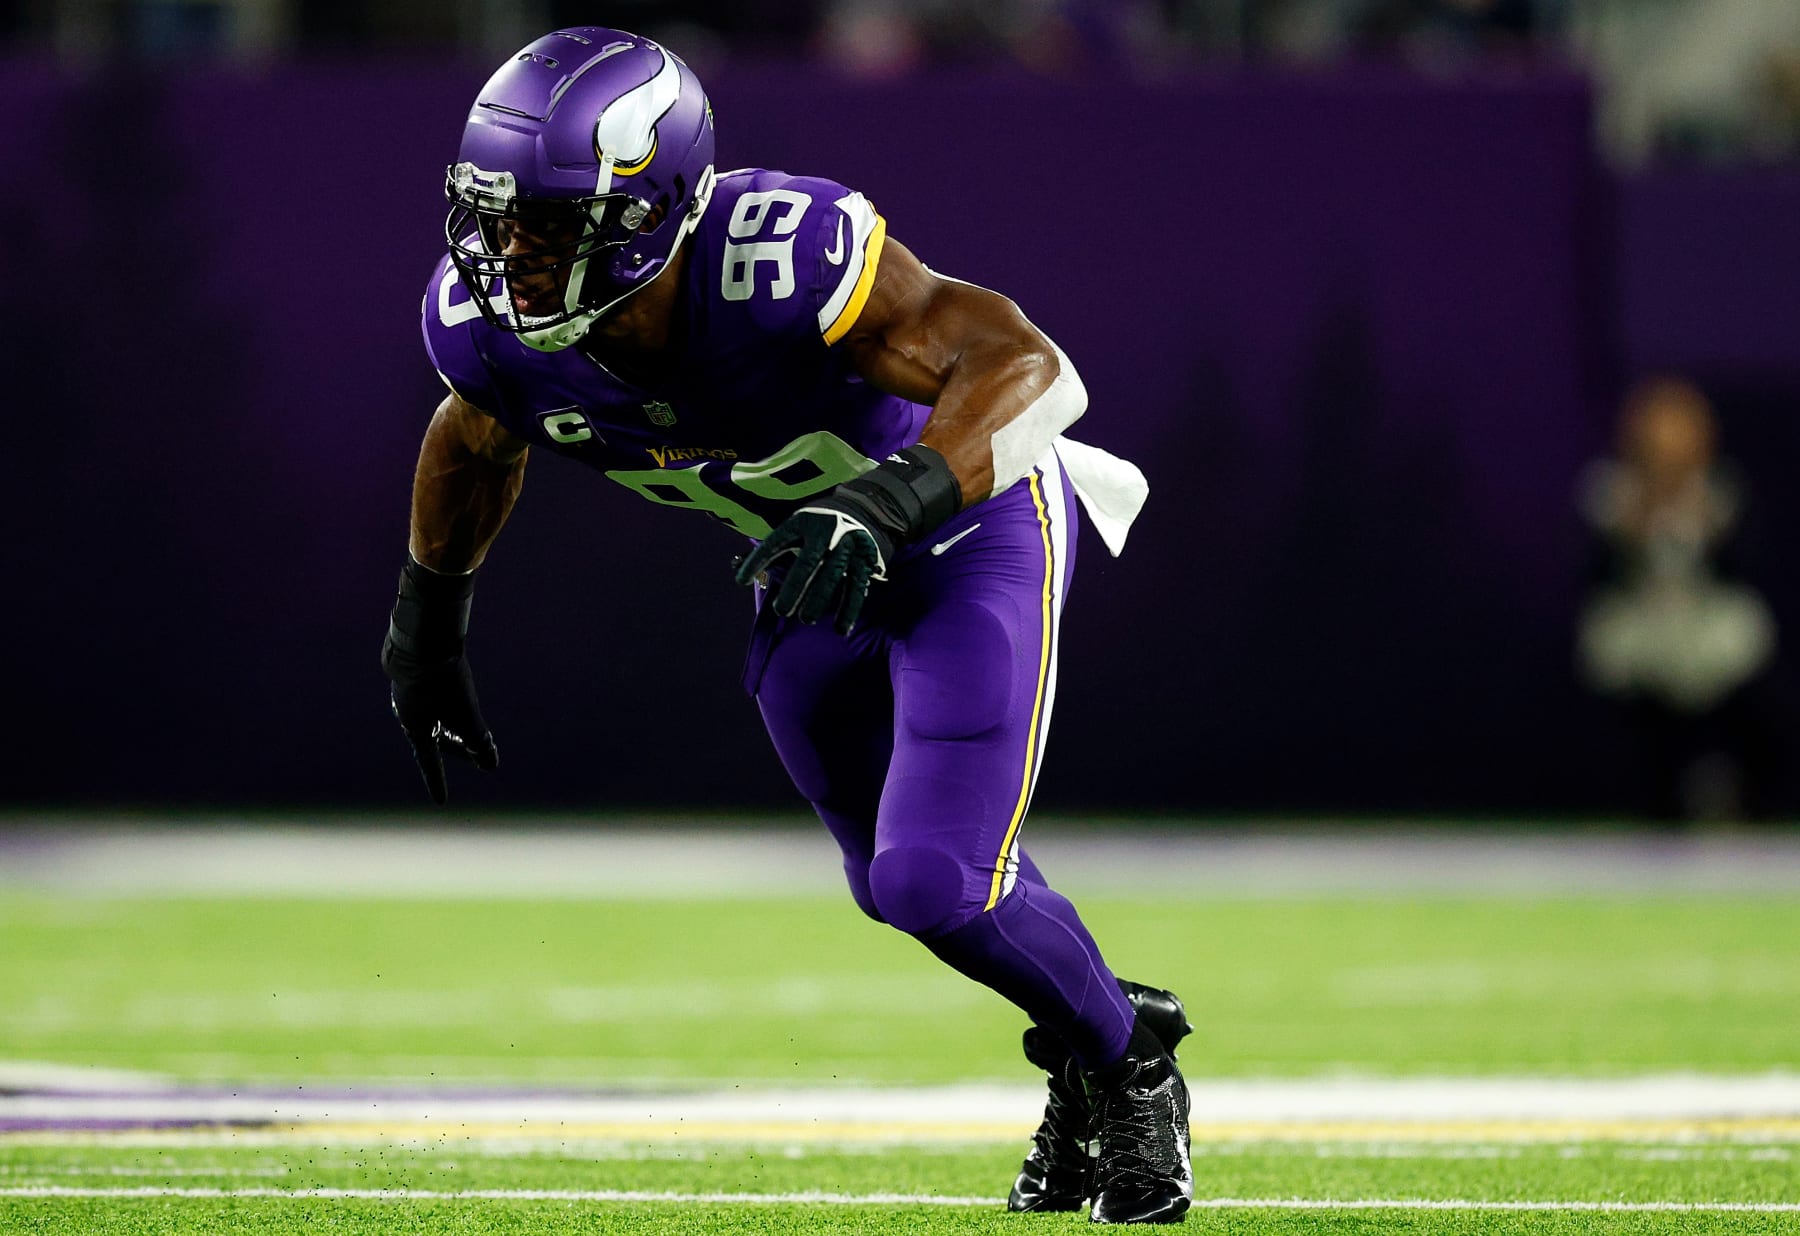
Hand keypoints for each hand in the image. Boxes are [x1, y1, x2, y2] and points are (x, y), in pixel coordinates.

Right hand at [383, 648, 497, 805]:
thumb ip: (479, 740)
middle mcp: (407, 713)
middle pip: (434, 739)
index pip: (430, 763)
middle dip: (456, 749)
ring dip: (450, 727)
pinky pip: (429, 697)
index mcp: (416, 729)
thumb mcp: (466, 714)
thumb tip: (491, 765)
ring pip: (432, 717)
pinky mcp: (413, 673)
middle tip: (476, 755)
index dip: (438, 781)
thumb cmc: (443, 682)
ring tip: (464, 729)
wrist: (422, 638)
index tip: (442, 802)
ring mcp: (408, 692)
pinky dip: (444, 705)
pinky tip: (448, 694)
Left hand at [734, 501, 892, 634]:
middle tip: (781, 610)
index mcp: (801, 522)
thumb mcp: (795, 529)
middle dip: (793, 588)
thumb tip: (736, 567)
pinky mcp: (865, 558)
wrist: (863, 509)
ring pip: (832, 575)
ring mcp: (847, 544)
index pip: (775, 542)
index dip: (756, 561)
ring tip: (805, 619)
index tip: (741, 581)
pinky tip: (840, 628)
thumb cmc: (816, 529)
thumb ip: (770, 549)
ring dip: (819, 600)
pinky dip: (849, 609)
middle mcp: (825, 531)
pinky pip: (857, 586)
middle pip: (807, 562)